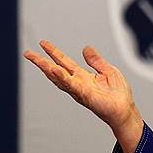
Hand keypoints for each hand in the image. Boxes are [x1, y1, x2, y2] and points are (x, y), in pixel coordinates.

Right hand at [24, 40, 142, 152]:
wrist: (124, 109)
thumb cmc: (118, 93)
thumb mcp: (108, 70)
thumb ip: (96, 60)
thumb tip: (86, 48)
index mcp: (82, 76)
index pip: (64, 62)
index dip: (54, 52)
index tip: (43, 43)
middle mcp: (77, 83)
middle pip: (55, 70)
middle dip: (41, 62)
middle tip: (27, 53)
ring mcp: (78, 89)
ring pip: (59, 78)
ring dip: (47, 68)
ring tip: (36, 59)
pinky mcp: (84, 94)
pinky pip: (71, 85)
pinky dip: (62, 77)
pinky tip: (54, 69)